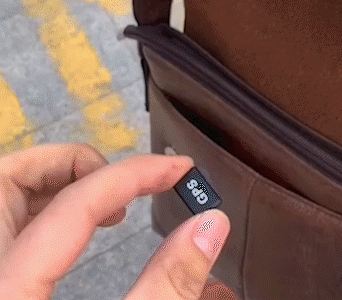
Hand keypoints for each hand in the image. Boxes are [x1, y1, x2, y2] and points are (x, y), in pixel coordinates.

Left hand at [0, 144, 235, 298]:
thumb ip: (170, 285)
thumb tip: (211, 225)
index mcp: (8, 292)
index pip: (76, 204)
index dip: (134, 174)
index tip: (179, 169)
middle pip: (6, 178)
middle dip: (72, 163)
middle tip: (121, 181)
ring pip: (0, 194)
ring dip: (54, 181)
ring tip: (103, 199)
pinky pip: (5, 222)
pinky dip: (41, 206)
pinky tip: (74, 227)